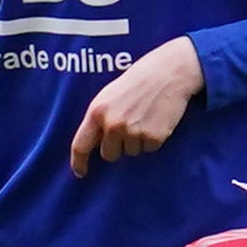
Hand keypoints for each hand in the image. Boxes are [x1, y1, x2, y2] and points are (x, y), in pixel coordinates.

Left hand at [68, 37, 203, 176]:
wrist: (169, 72)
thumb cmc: (137, 82)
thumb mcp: (109, 96)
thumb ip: (99, 119)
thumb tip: (94, 144)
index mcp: (97, 112)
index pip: (80, 145)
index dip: (78, 162)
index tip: (81, 173)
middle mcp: (113, 124)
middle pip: (109, 154)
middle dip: (117, 146)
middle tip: (130, 125)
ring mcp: (133, 132)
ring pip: (131, 152)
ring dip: (137, 140)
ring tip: (145, 116)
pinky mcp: (153, 137)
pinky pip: (149, 149)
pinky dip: (153, 139)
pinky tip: (157, 120)